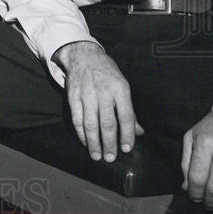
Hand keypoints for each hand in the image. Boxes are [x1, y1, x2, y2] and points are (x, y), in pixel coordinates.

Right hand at [54, 41, 143, 161]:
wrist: (83, 55)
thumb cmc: (107, 72)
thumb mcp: (123, 85)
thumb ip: (129, 110)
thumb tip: (139, 132)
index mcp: (120, 89)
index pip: (126, 116)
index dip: (127, 135)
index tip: (127, 149)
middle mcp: (103, 91)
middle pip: (108, 123)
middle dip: (110, 143)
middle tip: (111, 158)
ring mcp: (87, 94)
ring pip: (91, 124)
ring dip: (94, 142)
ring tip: (97, 155)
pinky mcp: (73, 96)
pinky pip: (77, 118)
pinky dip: (81, 133)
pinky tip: (85, 142)